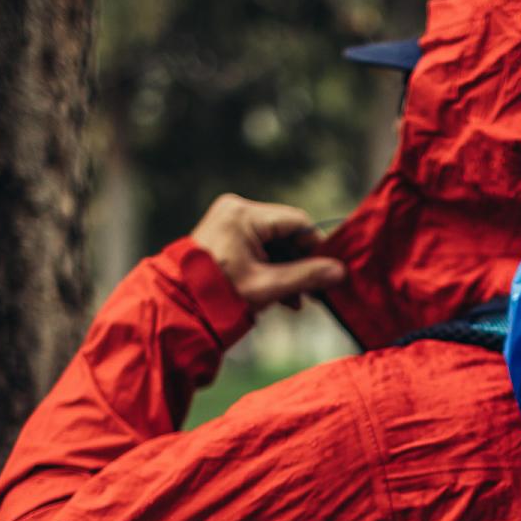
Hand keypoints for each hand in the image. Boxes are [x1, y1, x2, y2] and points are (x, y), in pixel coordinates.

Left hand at [191, 194, 345, 310]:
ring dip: (288, 271)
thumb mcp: (268, 286)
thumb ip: (307, 277)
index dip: (316, 248)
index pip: (297, 222)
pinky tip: (283, 297)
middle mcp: (236, 210)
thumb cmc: (220, 296)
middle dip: (301, 263)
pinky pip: (260, 249)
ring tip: (298, 300)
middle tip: (315, 291)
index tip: (328, 272)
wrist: (180, 309)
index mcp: (244, 215)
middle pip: (286, 233)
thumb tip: (339, 272)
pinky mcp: (227, 236)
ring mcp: (229, 222)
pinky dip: (272, 270)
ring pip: (274, 244)